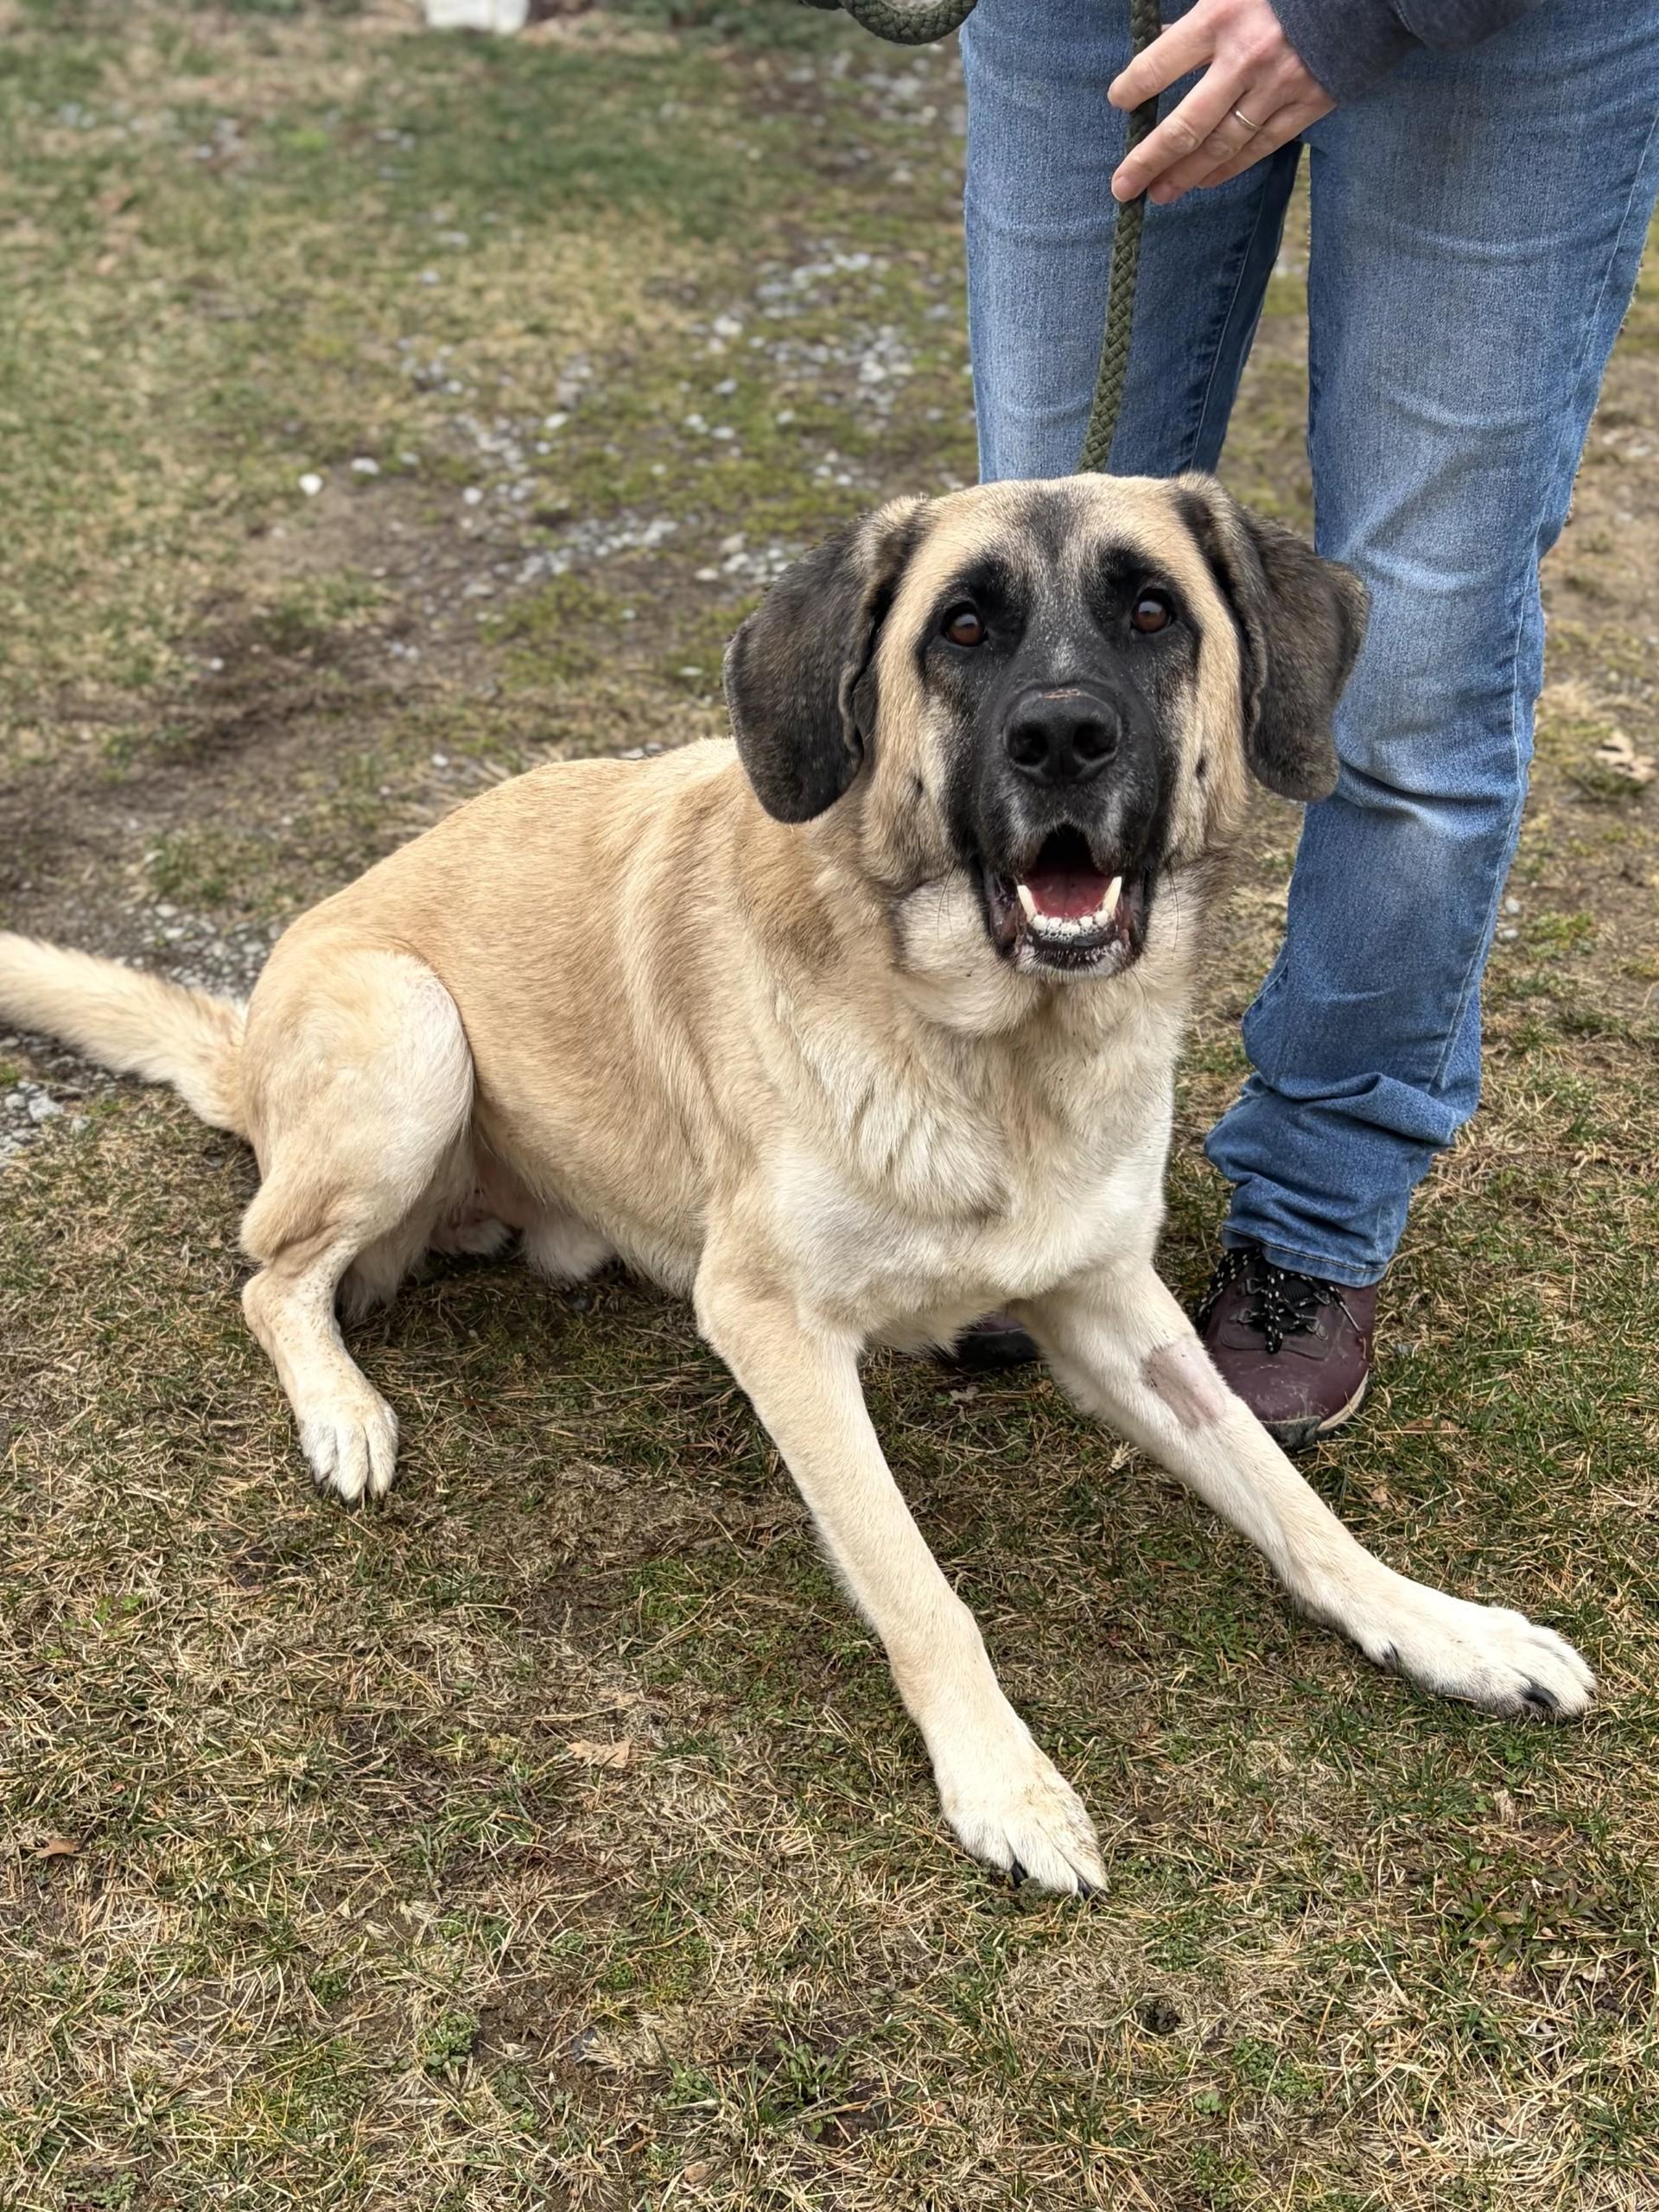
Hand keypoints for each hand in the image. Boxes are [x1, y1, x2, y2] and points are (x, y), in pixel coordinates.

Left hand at [1108, 0, 1333, 205]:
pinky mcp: (1307, 105)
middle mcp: (1246, 58)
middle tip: (1123, 187)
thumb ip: (1201, 17)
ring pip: (1221, 146)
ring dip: (1185, 175)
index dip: (1133, 88)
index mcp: (1222, 15)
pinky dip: (1227, 169)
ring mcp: (1278, 87)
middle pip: (1185, 125)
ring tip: (1158, 194)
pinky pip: (1259, 148)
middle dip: (1148, 160)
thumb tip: (1163, 44)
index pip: (1159, 64)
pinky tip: (1204, 182)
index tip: (1119, 101)